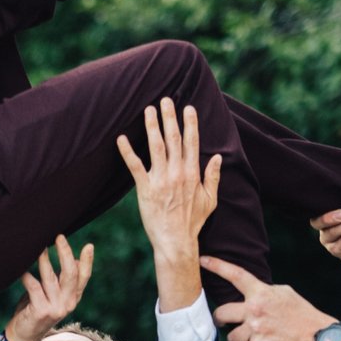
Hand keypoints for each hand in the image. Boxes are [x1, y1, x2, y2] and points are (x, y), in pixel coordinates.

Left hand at [1, 236, 93, 340]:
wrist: (23, 337)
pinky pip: (33, 286)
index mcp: (73, 299)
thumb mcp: (52, 295)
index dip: (87, 261)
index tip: (88, 246)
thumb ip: (62, 280)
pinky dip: (26, 275)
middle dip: (65, 253)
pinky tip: (21, 267)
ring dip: (44, 259)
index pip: (84, 277)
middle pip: (70, 274)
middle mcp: (67, 304)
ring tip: (38, 246)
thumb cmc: (35, 310)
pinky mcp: (41, 311)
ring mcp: (55, 309)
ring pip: (51, 277)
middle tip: (59, 237)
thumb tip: (73, 259)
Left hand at [116, 99, 219, 310]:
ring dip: (152, 127)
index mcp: (193, 173)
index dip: (190, 123)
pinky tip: (121, 138)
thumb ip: (214, 177)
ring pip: (156, 147)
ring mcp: (160, 180)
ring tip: (148, 109)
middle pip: (174, 139)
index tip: (187, 108)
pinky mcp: (145, 189)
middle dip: (170, 117)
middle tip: (165, 99)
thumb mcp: (210, 200)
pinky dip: (127, 151)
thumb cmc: (193, 223)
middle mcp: (177, 173)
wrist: (176, 241)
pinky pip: (135, 166)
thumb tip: (219, 158)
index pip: (192, 142)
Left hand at [199, 257, 335, 340]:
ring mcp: (256, 330)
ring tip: (248, 339)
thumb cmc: (302, 314)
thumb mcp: (284, 293)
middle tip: (223, 322)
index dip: (217, 265)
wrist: (318, 337)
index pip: (236, 275)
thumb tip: (250, 292)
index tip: (202, 260)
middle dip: (220, 320)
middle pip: (220, 314)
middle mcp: (255, 310)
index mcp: (261, 293)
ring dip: (237, 340)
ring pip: (231, 338)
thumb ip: (264, 292)